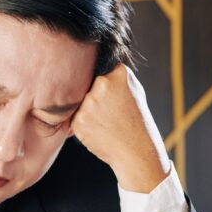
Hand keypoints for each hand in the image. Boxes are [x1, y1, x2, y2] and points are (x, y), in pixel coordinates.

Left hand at [70, 64, 170, 192]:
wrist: (136, 151)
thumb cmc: (137, 120)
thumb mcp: (134, 89)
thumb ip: (115, 74)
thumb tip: (96, 60)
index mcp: (118, 73)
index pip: (98, 67)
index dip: (101, 82)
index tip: (109, 94)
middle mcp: (103, 83)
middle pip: (85, 83)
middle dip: (92, 96)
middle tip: (109, 112)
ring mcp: (89, 102)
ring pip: (79, 101)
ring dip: (87, 110)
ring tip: (106, 122)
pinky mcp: (79, 120)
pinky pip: (74, 117)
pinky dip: (84, 124)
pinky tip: (99, 130)